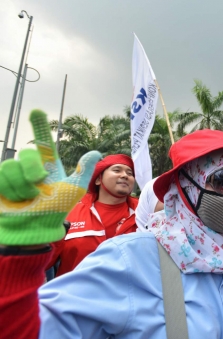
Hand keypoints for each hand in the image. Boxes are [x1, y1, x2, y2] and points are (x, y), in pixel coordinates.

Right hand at [0, 110, 101, 245]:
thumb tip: (96, 152)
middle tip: (39, 184)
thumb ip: (84, 170)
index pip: (44, 142)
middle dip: (33, 170)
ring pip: (12, 166)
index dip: (40, 126)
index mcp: (48, 166)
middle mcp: (30, 168)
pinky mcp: (0, 183)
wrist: (35, 227)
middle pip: (27, 153)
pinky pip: (1, 175)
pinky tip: (17, 199)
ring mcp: (14, 175)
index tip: (37, 111)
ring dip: (22, 185)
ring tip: (29, 198)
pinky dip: (11, 189)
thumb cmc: (55, 210)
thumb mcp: (74, 188)